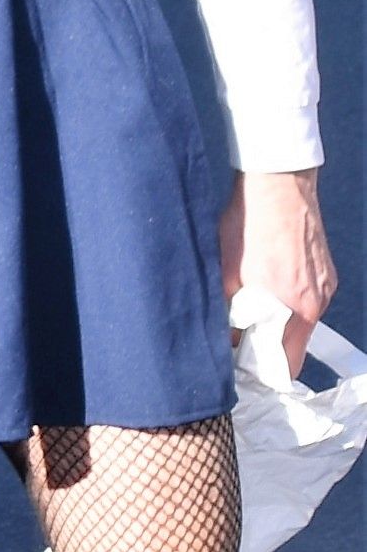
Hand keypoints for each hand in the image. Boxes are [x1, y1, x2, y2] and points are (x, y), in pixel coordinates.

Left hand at [220, 169, 336, 375]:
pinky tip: (265, 281)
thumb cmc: (250, 224)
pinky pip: (306, 296)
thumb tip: (226, 343)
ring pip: (299, 319)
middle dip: (265, 343)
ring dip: (276, 318)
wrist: (277, 182)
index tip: (240, 365)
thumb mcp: (227, 277)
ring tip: (249, 301)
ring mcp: (326, 283)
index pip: (287, 364)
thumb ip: (228, 318)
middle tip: (236, 334)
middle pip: (293, 342)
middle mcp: (319, 300)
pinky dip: (287, 298)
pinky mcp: (326, 268)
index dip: (261, 369)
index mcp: (298, 309)